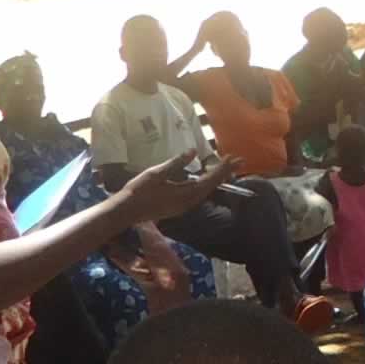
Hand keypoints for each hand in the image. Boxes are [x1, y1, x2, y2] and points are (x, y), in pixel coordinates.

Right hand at [116, 152, 239, 222]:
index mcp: (186, 194)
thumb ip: (177, 163)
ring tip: (227, 168)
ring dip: (216, 179)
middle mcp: (189, 202)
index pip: (210, 180)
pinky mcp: (178, 207)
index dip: (223, 168)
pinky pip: (197, 194)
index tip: (234, 158)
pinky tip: (206, 179)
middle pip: (212, 186)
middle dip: (225, 173)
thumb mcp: (157, 173)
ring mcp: (184, 206)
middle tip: (238, 161)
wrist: (126, 211)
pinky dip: (206, 184)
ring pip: (205, 191)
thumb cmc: (140, 191)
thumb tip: (193, 152)